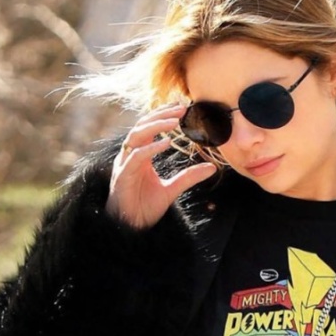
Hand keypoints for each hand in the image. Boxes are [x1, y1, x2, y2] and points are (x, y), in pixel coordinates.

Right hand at [106, 103, 216, 228]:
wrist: (130, 227)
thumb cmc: (144, 207)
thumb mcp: (171, 189)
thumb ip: (188, 177)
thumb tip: (212, 168)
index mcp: (139, 156)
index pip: (148, 128)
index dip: (162, 116)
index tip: (181, 107)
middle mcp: (129, 156)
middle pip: (142, 126)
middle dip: (160, 115)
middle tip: (181, 109)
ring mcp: (124, 165)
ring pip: (136, 136)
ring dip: (155, 126)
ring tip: (174, 122)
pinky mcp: (123, 177)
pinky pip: (135, 158)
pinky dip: (150, 148)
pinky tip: (166, 143)